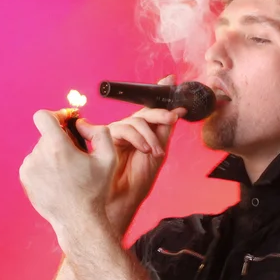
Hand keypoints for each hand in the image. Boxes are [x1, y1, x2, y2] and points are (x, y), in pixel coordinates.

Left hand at [19, 108, 115, 230]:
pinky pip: (35, 162)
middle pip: (47, 134)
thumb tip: (82, 123)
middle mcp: (38, 156)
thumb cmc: (95, 190)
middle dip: (61, 140)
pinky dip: (47, 165)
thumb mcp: (109, 158)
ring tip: (69, 172)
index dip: (56, 114)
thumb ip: (100, 132)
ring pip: (42, 149)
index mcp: (57, 148)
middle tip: (77, 156)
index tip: (66, 122)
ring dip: (54, 153)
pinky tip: (60, 179)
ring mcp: (29, 168)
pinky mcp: (25, 179)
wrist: (78, 220)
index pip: (43, 116)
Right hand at [76, 75, 185, 232]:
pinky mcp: (102, 137)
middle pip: (143, 112)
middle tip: (174, 116)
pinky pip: (124, 129)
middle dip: (160, 112)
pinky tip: (144, 149)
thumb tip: (176, 112)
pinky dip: (137, 138)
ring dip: (150, 135)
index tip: (170, 79)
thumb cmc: (137, 181)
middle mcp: (127, 130)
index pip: (149, 110)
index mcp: (140, 133)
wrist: (121, 201)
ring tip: (155, 152)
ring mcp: (114, 133)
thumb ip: (164, 132)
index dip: (159, 92)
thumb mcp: (157, 153)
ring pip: (135, 121)